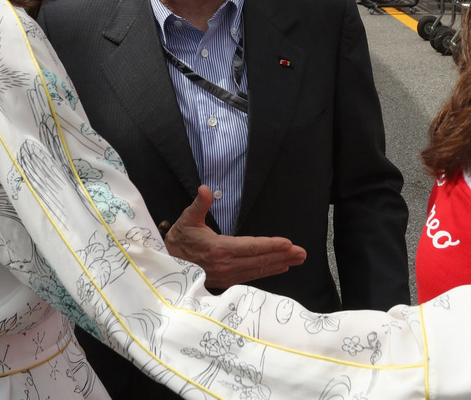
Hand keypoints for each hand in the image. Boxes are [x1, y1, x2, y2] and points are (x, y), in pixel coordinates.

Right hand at [165, 186, 306, 288]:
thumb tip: (206, 189)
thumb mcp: (188, 218)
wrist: (167, 263)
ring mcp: (227, 275)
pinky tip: (280, 268)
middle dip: (283, 256)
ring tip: (297, 260)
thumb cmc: (180, 239)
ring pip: (258, 270)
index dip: (270, 245)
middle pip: (260, 260)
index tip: (288, 243)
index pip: (251, 247)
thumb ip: (199, 204)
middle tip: (302, 253)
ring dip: (280, 264)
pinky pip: (252, 276)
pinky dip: (268, 272)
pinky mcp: (227, 281)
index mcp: (219, 249)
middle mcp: (226, 265)